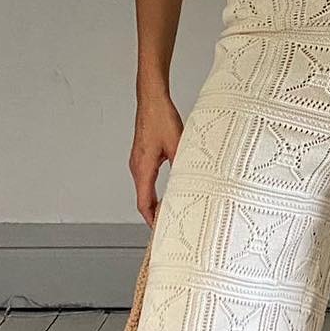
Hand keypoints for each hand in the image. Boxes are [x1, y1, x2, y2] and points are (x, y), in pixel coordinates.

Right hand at [130, 95, 181, 228]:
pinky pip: (145, 180)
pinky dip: (153, 192)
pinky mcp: (142, 156)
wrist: (152, 99)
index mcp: (143, 168)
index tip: (161, 231)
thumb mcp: (178, 144)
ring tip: (168, 213)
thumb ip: (182, 165)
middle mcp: (137, 167)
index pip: (144, 203)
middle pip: (142, 200)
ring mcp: (137, 162)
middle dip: (154, 216)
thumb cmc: (161, 118)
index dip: (152, 220)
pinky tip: (167, 193)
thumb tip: (192, 183)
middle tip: (168, 227)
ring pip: (143, 191)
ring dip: (154, 204)